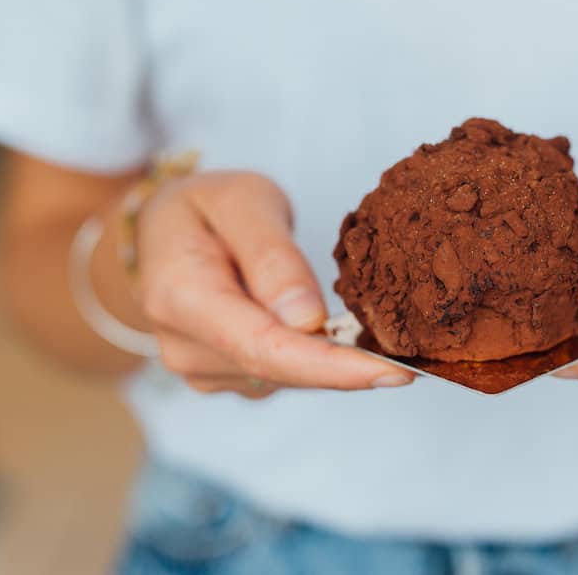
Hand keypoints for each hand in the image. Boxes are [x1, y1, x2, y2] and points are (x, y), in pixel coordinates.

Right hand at [135, 171, 413, 397]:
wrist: (162, 230)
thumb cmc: (205, 206)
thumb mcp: (241, 201)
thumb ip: (272, 256)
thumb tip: (307, 320)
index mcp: (181, 297)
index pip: (266, 348)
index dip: (334, 367)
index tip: (394, 372)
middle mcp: (184, 346)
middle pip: (281, 369)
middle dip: (350, 369)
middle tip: (416, 362)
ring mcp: (199, 367)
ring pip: (285, 376)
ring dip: (334, 362)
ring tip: (375, 334)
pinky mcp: (221, 375)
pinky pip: (280, 374)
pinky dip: (317, 359)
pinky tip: (340, 337)